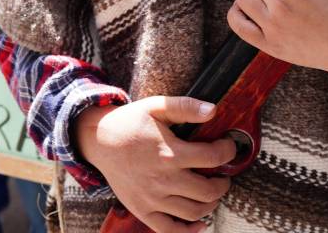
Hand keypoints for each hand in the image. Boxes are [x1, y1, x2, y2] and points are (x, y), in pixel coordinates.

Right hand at [75, 97, 233, 231]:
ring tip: (211, 193)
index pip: (213, 158)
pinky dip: (189, 230)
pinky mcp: (142, 210)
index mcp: (170, 154)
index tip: (228, 147)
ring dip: (210, 204)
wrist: (99, 140)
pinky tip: (199, 222)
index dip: (228, 151)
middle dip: (222, 183)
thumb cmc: (130, 122)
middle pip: (208, 191)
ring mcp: (152, 198)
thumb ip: (186, 107)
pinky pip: (170, 230)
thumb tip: (214, 110)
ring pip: (194, 212)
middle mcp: (163, 180)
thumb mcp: (157, 107)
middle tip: (222, 175)